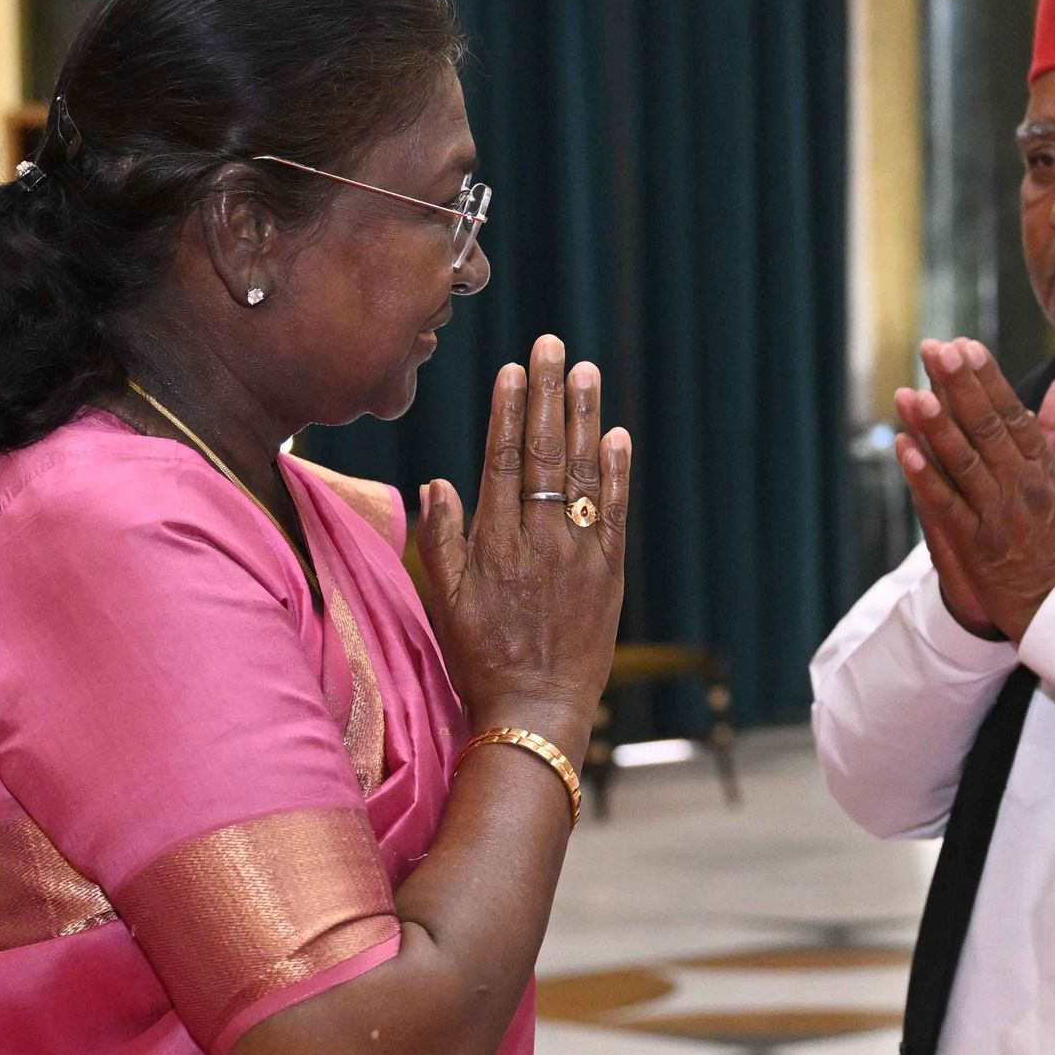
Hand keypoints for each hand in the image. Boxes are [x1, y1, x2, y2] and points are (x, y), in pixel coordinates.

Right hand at [416, 334, 632, 760]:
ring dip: (585, 418)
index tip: (515, 368)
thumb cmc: (481, 658)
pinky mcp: (610, 571)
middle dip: (549, 394)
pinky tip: (618, 436)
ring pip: (583, 473)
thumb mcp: (445, 602)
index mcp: (495, 542)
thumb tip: (436, 481)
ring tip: (586, 372)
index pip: (503, 459)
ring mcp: (580, 552)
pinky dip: (616, 472)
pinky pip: (614, 511)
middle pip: (546, 452)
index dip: (510, 410)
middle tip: (554, 345)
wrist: (537, 710)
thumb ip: (441, 540)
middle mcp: (540, 539)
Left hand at [892, 339, 1054, 643]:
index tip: (969, 347)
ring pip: (962, 462)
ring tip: (914, 392)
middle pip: (985, 429)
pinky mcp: (973, 543)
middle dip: (959, 387)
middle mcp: (1020, 488)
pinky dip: (924, 476)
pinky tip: (905, 447)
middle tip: (936, 350)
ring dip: (937, 425)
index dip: (990, 380)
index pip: (1015, 415)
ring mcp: (995, 515)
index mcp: (1048, 471)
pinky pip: (945, 505)